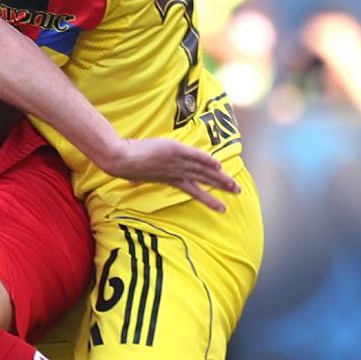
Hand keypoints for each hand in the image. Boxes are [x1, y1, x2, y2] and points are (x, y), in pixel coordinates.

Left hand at [106, 137, 240, 212]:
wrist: (122, 160)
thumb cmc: (126, 167)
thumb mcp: (135, 174)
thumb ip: (138, 177)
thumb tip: (131, 181)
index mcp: (171, 179)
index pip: (194, 190)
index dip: (208, 199)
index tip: (222, 208)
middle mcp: (177, 173)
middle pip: (204, 180)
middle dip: (221, 187)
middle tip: (238, 192)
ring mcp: (177, 162)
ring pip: (203, 170)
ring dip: (219, 176)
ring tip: (234, 184)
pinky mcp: (175, 151)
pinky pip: (194, 156)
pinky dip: (206, 159)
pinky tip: (217, 164)